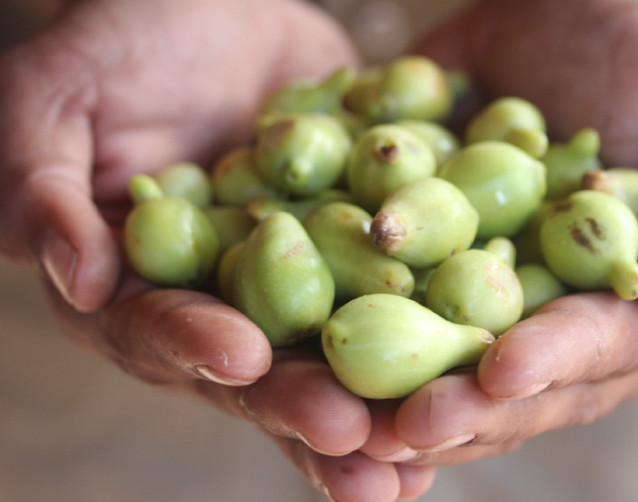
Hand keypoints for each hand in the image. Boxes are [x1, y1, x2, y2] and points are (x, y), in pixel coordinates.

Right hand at [0, 1, 434, 499]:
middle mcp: (223, 298)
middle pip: (262, 366)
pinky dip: (436, 314)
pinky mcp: (357, 241)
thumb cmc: (109, 48)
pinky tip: (481, 350)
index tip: (242, 358)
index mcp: (139, 285)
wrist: (210, 8)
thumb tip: (75, 281)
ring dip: (381, 398)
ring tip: (422, 446)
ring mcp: (299, 276)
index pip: (159, 329)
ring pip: (339, 346)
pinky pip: (401, 280)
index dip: (196, 347)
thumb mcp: (49, 105)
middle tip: (357, 439)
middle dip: (305, 403)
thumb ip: (43, 193)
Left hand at [359, 0, 637, 466]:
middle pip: (516, 381)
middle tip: (403, 425)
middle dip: (462, 406)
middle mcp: (563, 318)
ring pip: (445, 364)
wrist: (560, 17)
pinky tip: (306, 353)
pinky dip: (350, 324)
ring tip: (346, 417)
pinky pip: (389, 303)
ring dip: (394, 394)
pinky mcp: (432, 268)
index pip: (602, 345)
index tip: (499, 371)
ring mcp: (492, 299)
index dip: (554, 363)